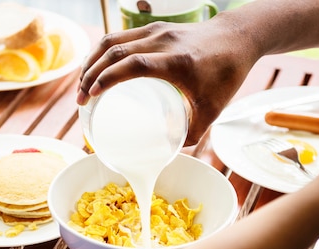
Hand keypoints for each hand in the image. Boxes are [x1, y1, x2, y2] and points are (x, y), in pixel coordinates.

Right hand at [77, 21, 256, 145]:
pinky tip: (95, 67)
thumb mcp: (212, 110)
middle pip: (115, 50)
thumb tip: (165, 151)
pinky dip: (101, 52)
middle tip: (80, 99)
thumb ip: (190, 134)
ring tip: (82, 85)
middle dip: (90, 74)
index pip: (132, 63)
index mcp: (176, 61)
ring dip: (91, 61)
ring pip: (112, 40)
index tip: (90, 95)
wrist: (238, 38)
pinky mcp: (153, 27)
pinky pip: (119, 36)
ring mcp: (156, 30)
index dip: (107, 77)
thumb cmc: (226, 74)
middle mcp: (162, 41)